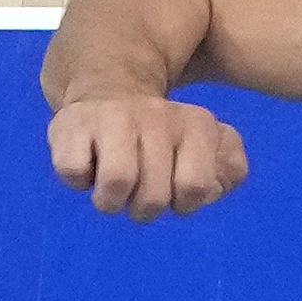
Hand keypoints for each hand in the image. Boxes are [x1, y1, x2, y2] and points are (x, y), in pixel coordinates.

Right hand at [48, 91, 248, 220]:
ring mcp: (113, 117)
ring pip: (116, 183)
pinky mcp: (71, 123)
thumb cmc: (162, 138)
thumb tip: (215, 189)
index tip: (174, 192)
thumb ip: (230, 170)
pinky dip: (78, 182)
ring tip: (111, 190)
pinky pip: (73, 173)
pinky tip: (87, 167)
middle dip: (145, 209)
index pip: (196, 188)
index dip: (183, 204)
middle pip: (154, 196)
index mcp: (197, 124)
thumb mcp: (208, 147)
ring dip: (110, 202)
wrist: (105, 91)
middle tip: (138, 194)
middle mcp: (158, 116)